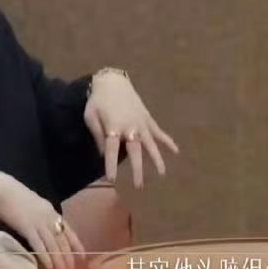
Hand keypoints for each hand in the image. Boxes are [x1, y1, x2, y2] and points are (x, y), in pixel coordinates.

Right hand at [0, 171, 85, 268]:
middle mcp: (48, 217)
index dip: (77, 245)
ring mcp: (38, 222)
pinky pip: (39, 244)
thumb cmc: (14, 198)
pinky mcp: (26, 227)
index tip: (82, 258)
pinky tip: (49, 266)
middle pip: (63, 241)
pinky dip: (45, 256)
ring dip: (59, 261)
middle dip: (68, 259)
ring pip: (53, 245)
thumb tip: (48, 231)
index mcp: (51, 212)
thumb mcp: (35, 206)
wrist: (0, 189)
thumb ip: (43, 218)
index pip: (69, 231)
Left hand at [85, 72, 178, 189]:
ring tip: (162, 174)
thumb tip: (104, 154)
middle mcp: (130, 127)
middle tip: (139, 186)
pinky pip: (159, 132)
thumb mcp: (91, 116)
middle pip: (135, 151)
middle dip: (137, 169)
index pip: (111, 150)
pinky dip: (168, 141)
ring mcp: (141, 123)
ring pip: (150, 144)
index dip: (111, 164)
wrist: (113, 82)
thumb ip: (98, 135)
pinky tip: (176, 151)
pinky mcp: (148, 119)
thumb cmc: (98, 101)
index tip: (112, 179)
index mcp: (114, 127)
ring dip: (157, 159)